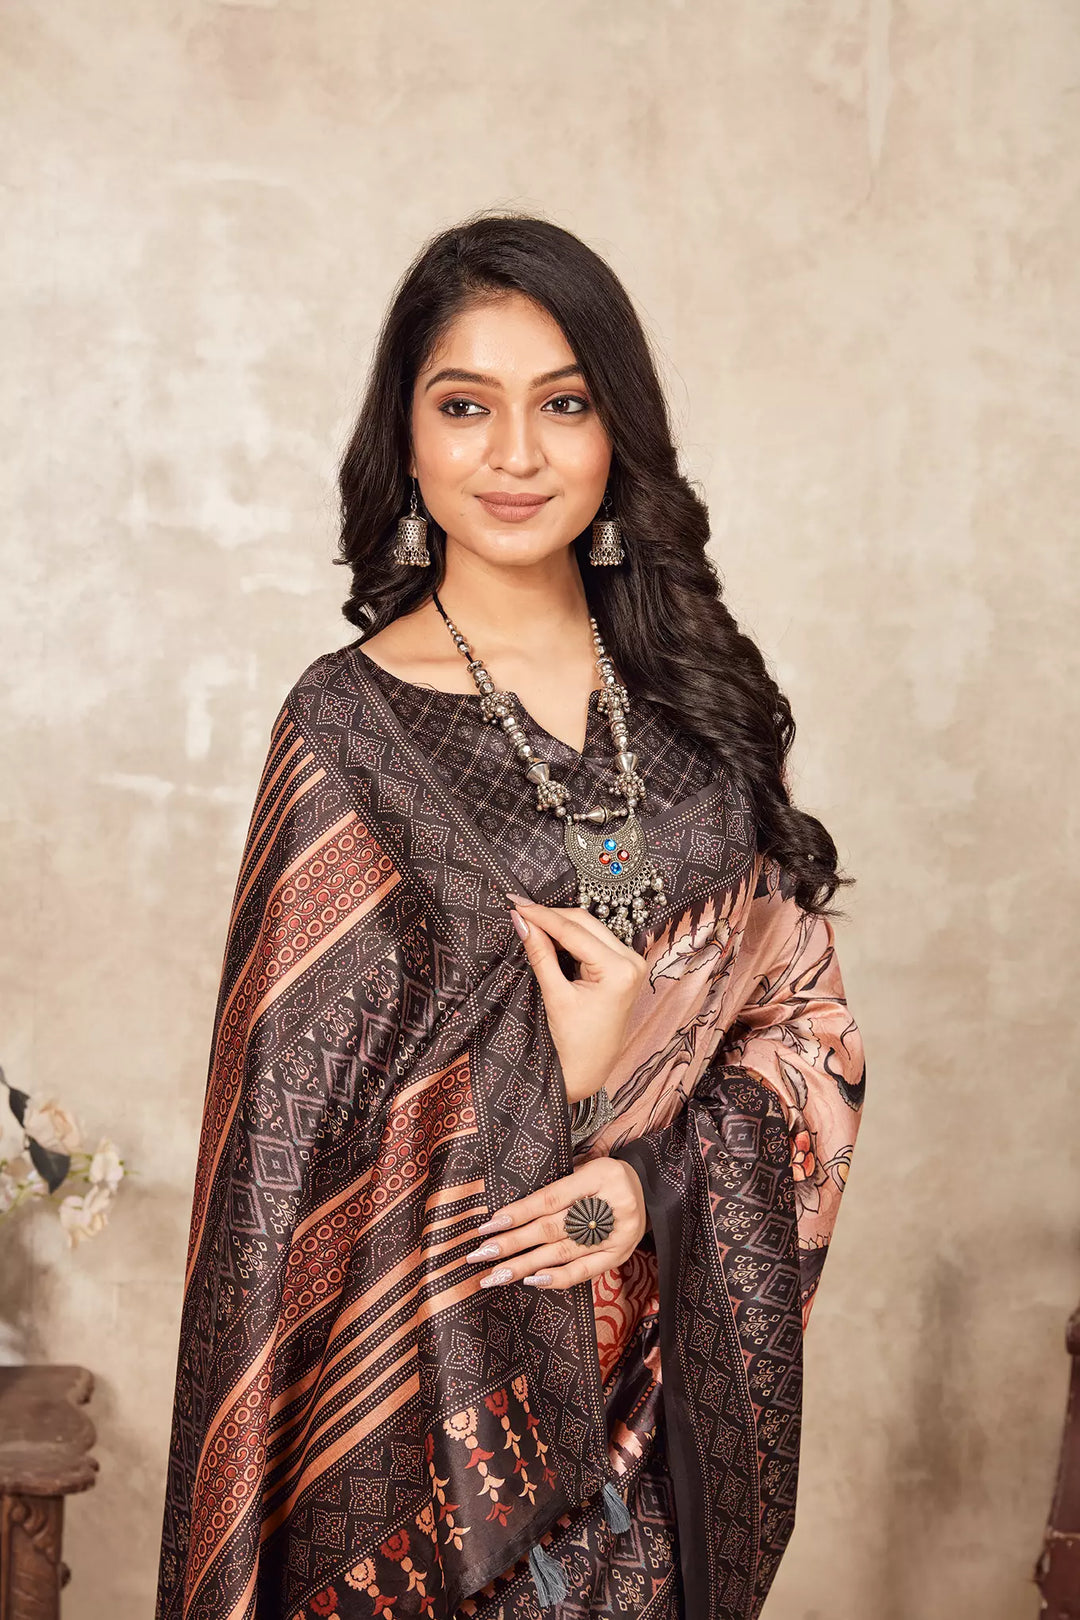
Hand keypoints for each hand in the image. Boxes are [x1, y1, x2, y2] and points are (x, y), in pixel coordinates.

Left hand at [465, 1156, 647, 1289]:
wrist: (651, 1190)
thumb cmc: (609, 1177)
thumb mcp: (588, 1165)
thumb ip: (558, 1187)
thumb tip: (511, 1212)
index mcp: (600, 1176)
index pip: (552, 1199)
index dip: (519, 1213)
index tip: (489, 1225)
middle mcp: (610, 1207)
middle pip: (553, 1229)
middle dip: (512, 1243)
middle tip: (480, 1254)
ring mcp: (615, 1236)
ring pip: (562, 1253)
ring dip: (525, 1265)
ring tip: (495, 1274)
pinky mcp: (618, 1256)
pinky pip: (584, 1271)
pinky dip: (557, 1278)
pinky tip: (532, 1281)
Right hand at [508, 893, 646, 1104]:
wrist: (588, 1071)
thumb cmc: (574, 1043)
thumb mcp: (555, 995)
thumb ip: (540, 954)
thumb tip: (523, 921)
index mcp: (619, 970)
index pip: (574, 931)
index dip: (543, 915)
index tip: (517, 903)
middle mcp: (632, 961)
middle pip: (585, 924)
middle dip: (551, 916)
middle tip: (519, 909)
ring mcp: (630, 964)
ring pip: (589, 929)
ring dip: (560, 924)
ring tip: (529, 919)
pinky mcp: (622, 968)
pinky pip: (593, 941)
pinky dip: (570, 936)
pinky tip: (549, 933)